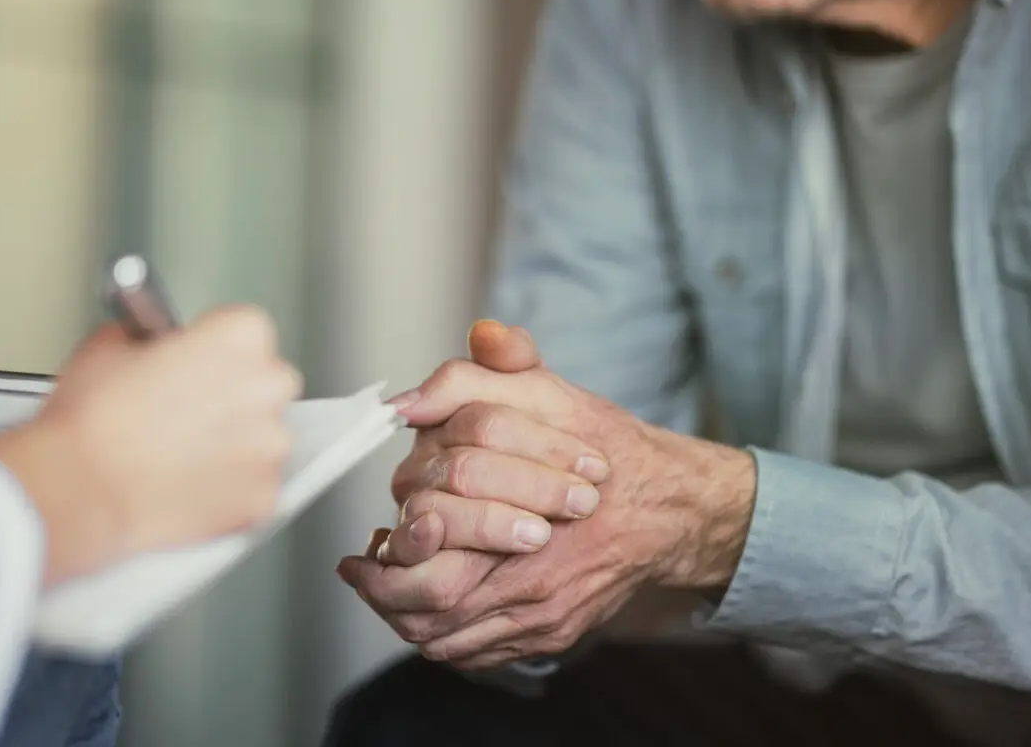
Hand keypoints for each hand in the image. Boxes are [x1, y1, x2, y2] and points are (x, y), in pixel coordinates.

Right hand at [0, 305, 301, 584]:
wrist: (79, 490)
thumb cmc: (93, 422)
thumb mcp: (109, 345)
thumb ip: (147, 338)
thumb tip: (149, 346)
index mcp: (240, 336)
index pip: (244, 331)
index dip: (212, 348)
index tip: (195, 362)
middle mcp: (268, 387)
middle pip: (264, 383)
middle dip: (233, 395)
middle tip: (185, 410)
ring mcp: (270, 447)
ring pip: (262, 439)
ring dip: (233, 444)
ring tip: (181, 454)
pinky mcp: (262, 498)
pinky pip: (253, 488)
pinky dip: (228, 490)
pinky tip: (187, 485)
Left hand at [338, 321, 754, 668]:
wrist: (670, 506)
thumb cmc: (607, 447)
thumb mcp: (550, 392)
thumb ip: (481, 377)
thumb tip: (413, 396)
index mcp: (528, 517)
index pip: (434, 545)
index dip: (391, 550)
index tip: (361, 546)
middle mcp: (535, 578)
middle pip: (433, 605)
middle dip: (386, 592)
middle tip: (361, 572)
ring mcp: (544, 614)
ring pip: (449, 638)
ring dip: (406, 617)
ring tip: (381, 590)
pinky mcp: (551, 634)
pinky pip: (479, 653)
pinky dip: (442, 637)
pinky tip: (425, 608)